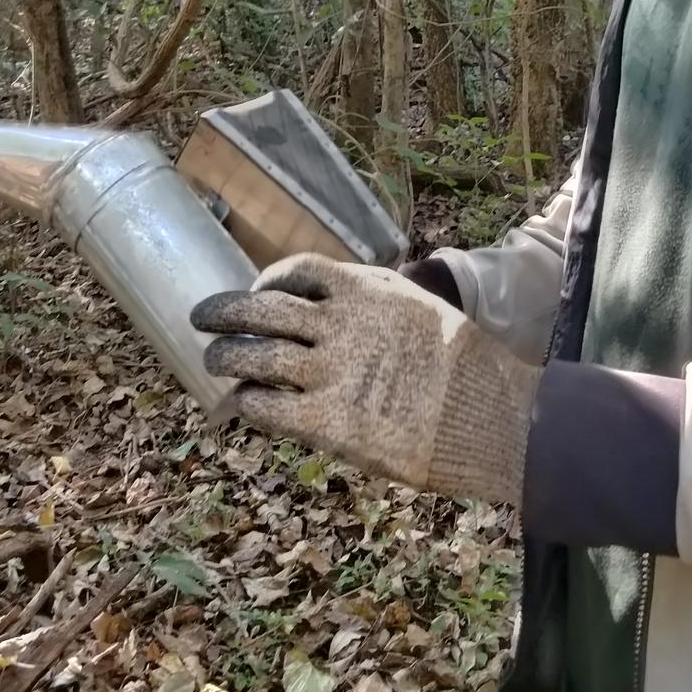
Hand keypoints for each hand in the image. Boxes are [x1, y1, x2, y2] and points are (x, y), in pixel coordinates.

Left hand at [191, 253, 540, 505]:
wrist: (488, 414)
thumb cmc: (463, 364)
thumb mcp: (419, 308)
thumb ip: (377, 303)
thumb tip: (344, 306)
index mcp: (366, 289)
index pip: (300, 270)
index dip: (270, 278)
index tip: (259, 288)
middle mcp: (340, 324)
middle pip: (262, 308)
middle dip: (224, 311)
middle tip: (203, 319)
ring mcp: (330, 372)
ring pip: (254, 357)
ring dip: (226, 358)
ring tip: (214, 362)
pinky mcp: (327, 421)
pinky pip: (266, 406)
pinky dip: (246, 402)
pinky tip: (242, 404)